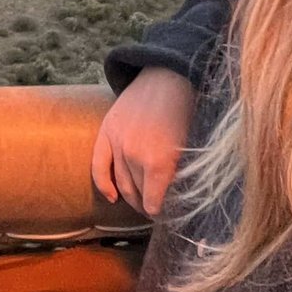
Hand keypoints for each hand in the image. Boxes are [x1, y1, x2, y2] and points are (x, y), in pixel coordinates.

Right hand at [93, 66, 196, 219]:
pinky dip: (103, 184)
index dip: (159, 212)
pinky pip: (99, 165)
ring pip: (120, 182)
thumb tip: (179, 198)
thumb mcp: (192, 146)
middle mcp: (135, 156)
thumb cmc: (189, 109)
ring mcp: (118, 143)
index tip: (166, 217)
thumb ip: (182, 174)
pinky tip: (111, 197)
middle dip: (146, 205)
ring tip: (139, 204)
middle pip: (137, 193)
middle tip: (154, 211)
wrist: (170, 74)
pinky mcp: (107, 131)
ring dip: (129, 197)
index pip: (154, 202)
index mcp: (159, 162)